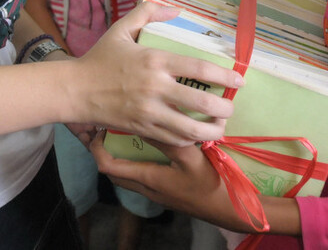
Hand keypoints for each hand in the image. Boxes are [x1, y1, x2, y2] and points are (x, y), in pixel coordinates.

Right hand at [67, 0, 242, 145]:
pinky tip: (197, 135)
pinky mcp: (143, 129)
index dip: (224, 76)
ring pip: (191, 129)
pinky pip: (174, 139)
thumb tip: (175, 9)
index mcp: (154, 61)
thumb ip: (147, 13)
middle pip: (202, 103)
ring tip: (221, 127)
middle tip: (231, 107)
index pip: (198, 69)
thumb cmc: (100, 58)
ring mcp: (149, 112)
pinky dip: (191, 140)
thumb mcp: (121, 29)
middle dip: (225, 108)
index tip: (239, 80)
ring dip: (213, 130)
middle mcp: (155, 88)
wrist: (75, 90)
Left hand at [91, 133, 251, 231]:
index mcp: (148, 179)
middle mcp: (147, 189)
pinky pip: (142, 177)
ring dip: (123, 156)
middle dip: (106, 151)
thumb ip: (166, 138)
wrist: (230, 209)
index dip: (97, 148)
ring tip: (128, 133)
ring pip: (128, 175)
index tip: (101, 128)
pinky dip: (138, 161)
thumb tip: (145, 119)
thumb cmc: (210, 183)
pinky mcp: (167, 193)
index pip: (108, 166)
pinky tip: (151, 146)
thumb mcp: (189, 156)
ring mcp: (157, 193)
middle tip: (110, 128)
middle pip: (114, 172)